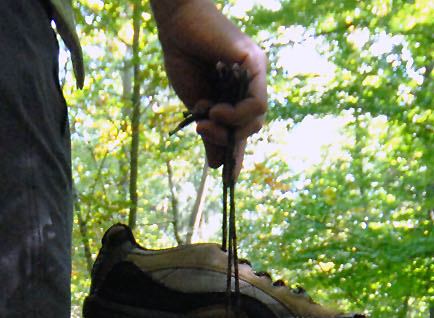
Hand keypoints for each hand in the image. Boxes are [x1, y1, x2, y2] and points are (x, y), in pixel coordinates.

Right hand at [153, 0, 267, 173]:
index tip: (229, 176)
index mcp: (237, 94)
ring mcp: (255, 74)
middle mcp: (251, 84)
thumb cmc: (183, 58)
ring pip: (257, 117)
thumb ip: (209, 132)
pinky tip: (217, 110)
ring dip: (231, 126)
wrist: (176, 26)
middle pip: (252, 126)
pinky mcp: (255, 64)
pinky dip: (237, 113)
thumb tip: (215, 166)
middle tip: (204, 131)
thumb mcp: (196, 105)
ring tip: (208, 120)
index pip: (243, 128)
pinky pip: (257, 103)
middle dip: (228, 139)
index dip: (236, 153)